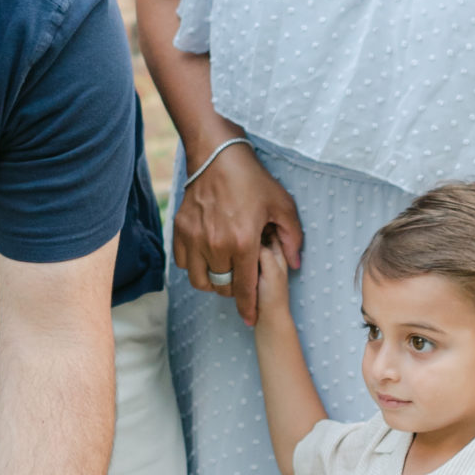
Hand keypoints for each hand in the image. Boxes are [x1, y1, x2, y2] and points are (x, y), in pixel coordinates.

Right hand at [173, 142, 302, 326]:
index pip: (245, 287)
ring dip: (212, 282)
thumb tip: (293, 264)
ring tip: (223, 272)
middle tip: (241, 281)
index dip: (248, 307)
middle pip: (222, 286)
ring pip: (200, 280)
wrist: (216, 156)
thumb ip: (291, 238)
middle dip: (233, 290)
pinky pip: (184, 264)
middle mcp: (216, 244)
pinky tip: (207, 258)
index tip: (250, 318)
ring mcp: (195, 238)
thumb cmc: (252, 179)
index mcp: (243, 242)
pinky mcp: (180, 230)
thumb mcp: (282, 205)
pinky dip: (195, 267)